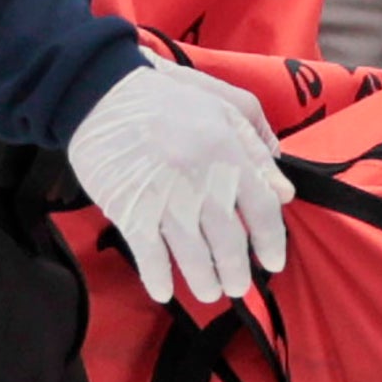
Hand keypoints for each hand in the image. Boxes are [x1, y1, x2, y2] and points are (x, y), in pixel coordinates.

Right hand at [67, 50, 294, 308]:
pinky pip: (149, 255)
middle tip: (237, 285)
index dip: (272, 241)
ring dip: (205, 281)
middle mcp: (202, 182)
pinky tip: (163, 291)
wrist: (98, 89)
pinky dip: (158, 278)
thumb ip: (258, 142)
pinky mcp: (130, 210)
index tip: (274, 262)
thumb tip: (282, 187)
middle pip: (230, 243)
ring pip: (194, 257)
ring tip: (210, 291)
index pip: (263, 210)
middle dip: (237, 272)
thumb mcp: (223, 102)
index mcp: (229, 154)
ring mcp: (165, 200)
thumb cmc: (164, 94)